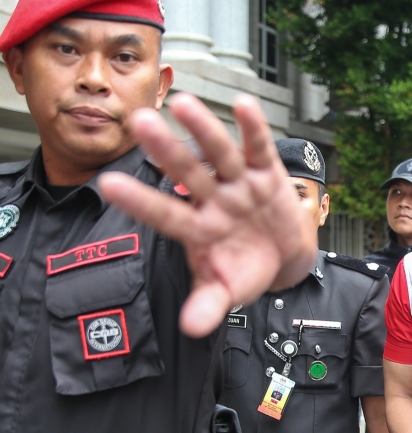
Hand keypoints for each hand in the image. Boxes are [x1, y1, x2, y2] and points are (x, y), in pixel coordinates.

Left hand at [98, 92, 316, 337]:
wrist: (283, 255)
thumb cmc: (246, 269)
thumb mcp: (228, 290)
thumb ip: (208, 305)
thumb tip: (191, 328)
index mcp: (197, 228)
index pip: (164, 213)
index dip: (140, 200)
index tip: (108, 184)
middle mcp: (212, 199)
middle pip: (187, 172)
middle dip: (166, 149)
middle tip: (140, 123)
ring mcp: (238, 183)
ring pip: (219, 154)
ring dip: (204, 130)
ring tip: (185, 104)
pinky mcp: (267, 173)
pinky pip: (259, 148)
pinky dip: (253, 128)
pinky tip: (243, 105)